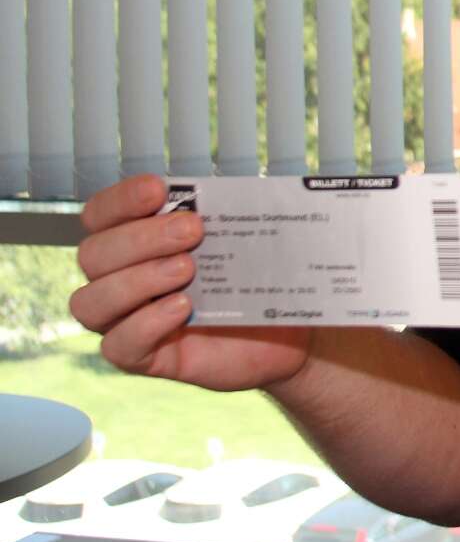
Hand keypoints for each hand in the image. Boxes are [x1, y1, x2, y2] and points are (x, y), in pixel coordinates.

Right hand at [70, 175, 311, 392]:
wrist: (287, 334)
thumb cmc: (256, 276)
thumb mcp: (245, 237)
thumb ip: (228, 209)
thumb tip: (236, 184)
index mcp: (134, 241)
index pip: (100, 215)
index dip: (120, 200)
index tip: (158, 190)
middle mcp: (119, 278)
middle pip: (94, 254)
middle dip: (140, 237)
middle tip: (193, 230)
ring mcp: (127, 320)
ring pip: (90, 302)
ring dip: (136, 280)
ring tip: (187, 269)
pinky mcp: (145, 357)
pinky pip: (118, 346)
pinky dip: (146, 323)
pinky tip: (183, 307)